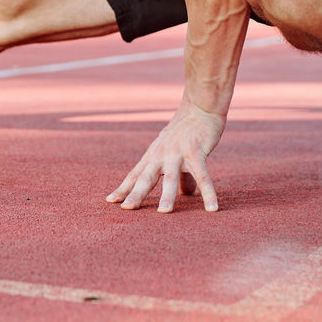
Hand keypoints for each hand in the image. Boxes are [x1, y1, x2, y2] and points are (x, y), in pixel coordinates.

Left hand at [105, 103, 224, 212]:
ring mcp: (178, 153)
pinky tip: (211, 208)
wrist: (200, 108)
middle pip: (147, 177)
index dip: (124, 188)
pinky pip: (203, 176)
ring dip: (167, 195)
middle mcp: (161, 154)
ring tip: (163, 213)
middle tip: (127, 209)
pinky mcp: (196, 152)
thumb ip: (180, 176)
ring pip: (171, 178)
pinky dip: (208, 193)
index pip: (135, 175)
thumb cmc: (186, 133)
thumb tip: (185, 195)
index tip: (110, 201)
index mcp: (153, 155)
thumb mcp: (176, 153)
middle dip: (136, 193)